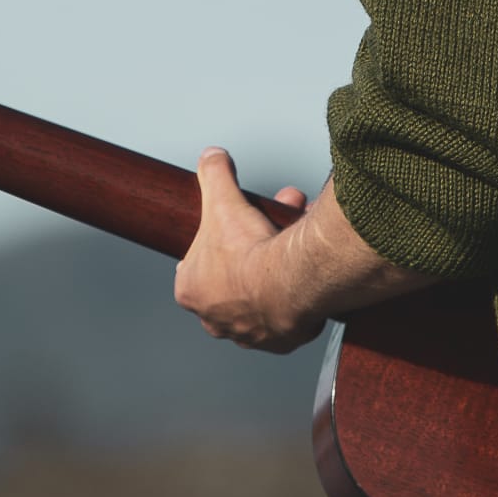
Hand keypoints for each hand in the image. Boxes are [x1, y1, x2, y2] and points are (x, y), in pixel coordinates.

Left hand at [173, 147, 325, 353]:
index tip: (238, 226)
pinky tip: (306, 270)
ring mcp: (247, 333)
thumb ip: (213, 174)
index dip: (219, 238)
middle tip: (272, 224)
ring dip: (275, 268)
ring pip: (261, 295)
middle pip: (233, 276)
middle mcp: (215, 319)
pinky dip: (297, 294)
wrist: (288, 285)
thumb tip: (211, 156)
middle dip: (254, 245)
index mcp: (192, 291)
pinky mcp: (280, 340)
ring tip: (295, 236)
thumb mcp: (223, 199)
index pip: (196, 264)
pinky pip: (288, 315)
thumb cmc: (249, 253)